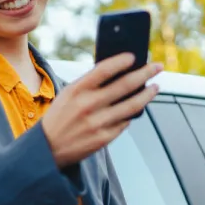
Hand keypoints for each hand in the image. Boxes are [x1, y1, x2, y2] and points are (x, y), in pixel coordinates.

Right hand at [41, 54, 161, 166]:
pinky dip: (132, 114)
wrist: (47, 148)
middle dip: (145, 73)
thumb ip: (89, 84)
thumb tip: (118, 73)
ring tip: (155, 87)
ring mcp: (97, 123)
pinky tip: (137, 108)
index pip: (105, 69)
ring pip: (132, 105)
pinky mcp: (103, 138)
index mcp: (76, 90)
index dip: (122, 61)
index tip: (134, 56)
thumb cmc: (59, 117)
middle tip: (157, 67)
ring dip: (147, 94)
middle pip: (125, 85)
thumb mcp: (67, 95)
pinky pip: (125, 122)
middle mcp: (88, 105)